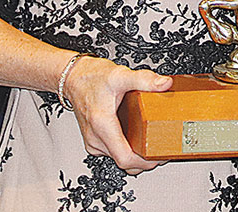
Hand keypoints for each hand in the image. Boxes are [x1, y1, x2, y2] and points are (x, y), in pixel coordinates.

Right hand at [64, 55, 172, 173]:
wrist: (73, 78)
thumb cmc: (92, 77)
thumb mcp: (120, 75)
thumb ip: (144, 80)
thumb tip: (164, 84)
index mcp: (102, 125)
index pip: (124, 158)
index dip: (144, 162)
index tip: (158, 158)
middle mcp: (95, 138)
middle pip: (123, 161)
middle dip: (144, 160)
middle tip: (161, 150)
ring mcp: (93, 141)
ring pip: (118, 158)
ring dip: (135, 156)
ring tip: (152, 143)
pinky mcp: (94, 140)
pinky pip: (113, 152)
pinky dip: (127, 150)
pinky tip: (137, 138)